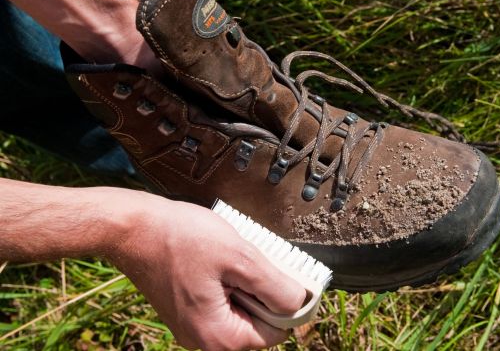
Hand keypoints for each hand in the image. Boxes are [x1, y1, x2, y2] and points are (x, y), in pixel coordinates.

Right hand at [108, 195, 305, 349]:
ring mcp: (193, 327)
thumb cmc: (179, 238)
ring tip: (234, 257)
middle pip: (257, 323)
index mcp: (218, 337)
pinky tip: (221, 259)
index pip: (276, 332)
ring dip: (246, 284)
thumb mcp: (239, 257)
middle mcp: (203, 341)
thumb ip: (274, 286)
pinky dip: (229, 283)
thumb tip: (299, 303)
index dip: (287, 303)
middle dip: (263, 292)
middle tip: (254, 260)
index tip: (284, 274)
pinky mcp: (186, 312)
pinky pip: (221, 303)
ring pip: (240, 311)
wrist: (131, 228)